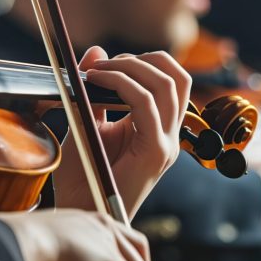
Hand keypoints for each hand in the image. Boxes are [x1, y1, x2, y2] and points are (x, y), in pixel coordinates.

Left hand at [53, 46, 191, 217]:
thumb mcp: (89, 122)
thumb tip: (96, 51)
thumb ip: (97, 91)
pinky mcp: (156, 153)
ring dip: (132, 67)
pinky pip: (147, 105)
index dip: (142, 61)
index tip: (105, 64)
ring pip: (168, 85)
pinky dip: (122, 85)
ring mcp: (167, 143)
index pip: (171, 80)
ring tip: (101, 71)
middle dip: (143, 59)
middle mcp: (169, 134)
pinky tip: (97, 82)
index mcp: (159, 128)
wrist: (82, 210)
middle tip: (107, 64)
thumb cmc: (85, 172)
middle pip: (178, 77)